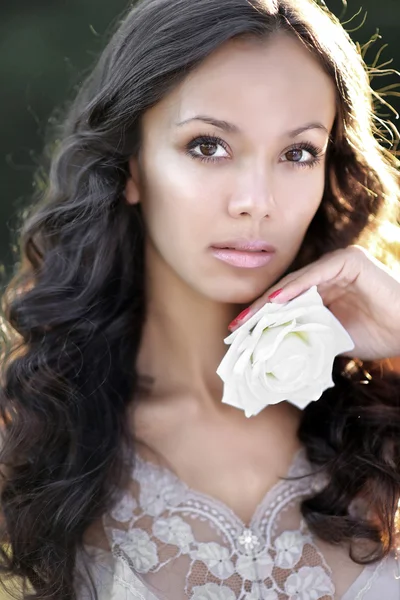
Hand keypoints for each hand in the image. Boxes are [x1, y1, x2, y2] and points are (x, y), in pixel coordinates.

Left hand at [229, 246, 399, 360]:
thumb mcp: (331, 339)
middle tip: (235, 327)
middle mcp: (328, 273)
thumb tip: (276, 350)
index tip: (239, 334)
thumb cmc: (378, 336)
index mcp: (324, 289)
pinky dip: (294, 288)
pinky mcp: (350, 260)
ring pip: (296, 282)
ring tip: (248, 319)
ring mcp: (338, 264)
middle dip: (259, 310)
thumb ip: (307, 336)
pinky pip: (315, 274)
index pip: (286, 302)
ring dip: (270, 301)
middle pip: (286, 291)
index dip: (262, 317)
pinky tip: (274, 302)